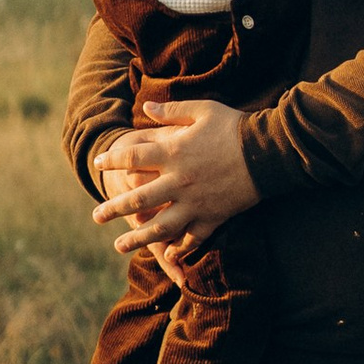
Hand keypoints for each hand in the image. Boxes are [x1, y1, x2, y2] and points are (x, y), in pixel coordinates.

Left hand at [90, 97, 258, 257]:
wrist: (267, 152)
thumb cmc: (234, 127)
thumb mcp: (202, 111)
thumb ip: (172, 111)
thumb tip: (147, 106)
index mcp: (173, 153)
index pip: (133, 157)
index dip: (112, 159)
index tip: (98, 163)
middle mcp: (178, 181)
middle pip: (138, 199)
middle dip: (114, 208)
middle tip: (96, 217)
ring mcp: (195, 203)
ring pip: (160, 226)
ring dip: (137, 238)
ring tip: (119, 246)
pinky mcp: (214, 217)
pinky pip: (193, 238)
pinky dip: (180, 248)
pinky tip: (168, 256)